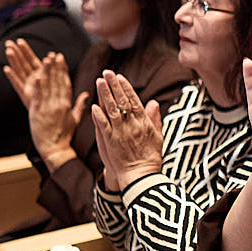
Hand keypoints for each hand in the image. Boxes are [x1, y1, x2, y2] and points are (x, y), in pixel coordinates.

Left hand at [4, 39, 85, 163]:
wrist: (54, 149)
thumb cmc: (64, 136)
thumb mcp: (74, 119)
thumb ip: (79, 105)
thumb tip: (86, 94)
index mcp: (66, 105)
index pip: (65, 84)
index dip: (62, 70)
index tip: (61, 59)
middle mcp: (58, 104)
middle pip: (56, 82)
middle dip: (55, 67)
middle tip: (54, 54)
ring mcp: (47, 108)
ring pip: (47, 87)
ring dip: (46, 72)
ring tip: (45, 60)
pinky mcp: (38, 113)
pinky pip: (37, 97)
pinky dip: (37, 86)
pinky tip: (36, 76)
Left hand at [89, 70, 163, 190]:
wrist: (142, 178)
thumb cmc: (150, 158)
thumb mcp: (158, 136)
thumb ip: (155, 119)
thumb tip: (153, 102)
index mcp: (144, 123)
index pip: (134, 101)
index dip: (126, 88)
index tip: (119, 77)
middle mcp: (132, 125)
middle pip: (122, 101)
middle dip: (114, 86)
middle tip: (107, 72)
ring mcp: (121, 133)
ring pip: (111, 110)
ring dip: (104, 95)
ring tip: (99, 82)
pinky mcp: (111, 143)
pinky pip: (104, 126)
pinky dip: (98, 116)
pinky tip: (93, 105)